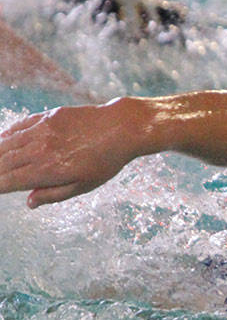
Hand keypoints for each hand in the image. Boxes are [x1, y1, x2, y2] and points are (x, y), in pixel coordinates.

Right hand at [0, 101, 139, 207]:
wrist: (121, 128)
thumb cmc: (106, 161)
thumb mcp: (84, 185)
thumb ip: (54, 194)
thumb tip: (29, 203)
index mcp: (48, 170)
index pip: (10, 180)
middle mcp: (39, 149)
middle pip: (3, 162)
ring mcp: (42, 131)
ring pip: (6, 143)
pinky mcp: (47, 117)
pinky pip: (19, 126)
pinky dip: (6, 134)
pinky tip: (1, 140)